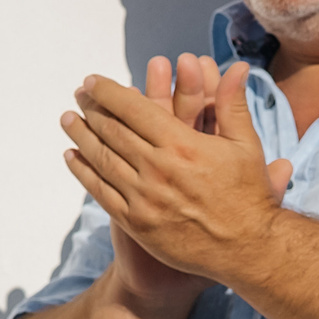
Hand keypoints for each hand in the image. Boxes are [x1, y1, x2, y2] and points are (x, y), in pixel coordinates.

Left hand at [62, 58, 294, 306]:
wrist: (247, 251)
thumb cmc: (250, 196)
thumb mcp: (247, 146)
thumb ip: (232, 105)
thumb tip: (237, 67)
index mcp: (182, 145)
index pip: (134, 109)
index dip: (109, 92)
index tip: (92, 82)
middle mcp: (158, 169)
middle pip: (113, 131)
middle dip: (91, 109)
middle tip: (78, 95)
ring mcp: (144, 198)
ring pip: (102, 159)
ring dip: (81, 136)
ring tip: (69, 120)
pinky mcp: (137, 224)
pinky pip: (102, 192)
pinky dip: (83, 171)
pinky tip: (73, 157)